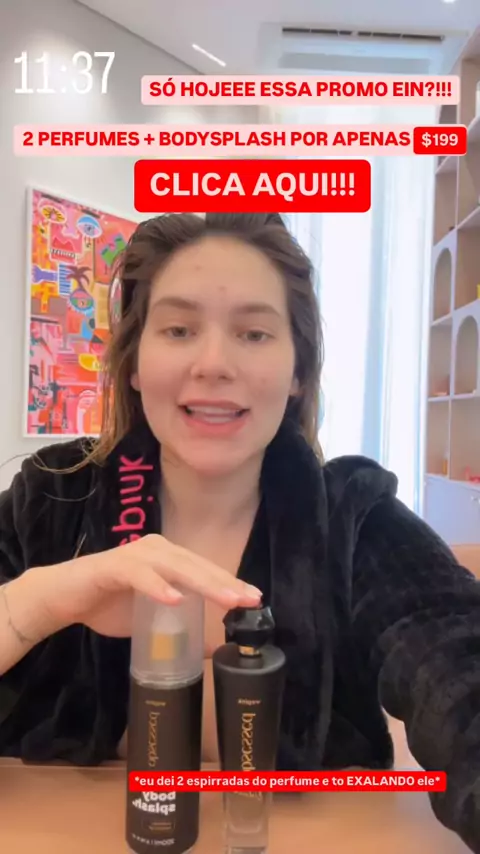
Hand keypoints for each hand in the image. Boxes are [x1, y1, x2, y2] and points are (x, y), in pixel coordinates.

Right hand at [35, 534, 261, 636]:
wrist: (64, 598)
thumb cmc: (109, 605)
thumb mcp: (152, 621)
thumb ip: (180, 628)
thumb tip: (214, 649)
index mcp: (168, 558)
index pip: (205, 570)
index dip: (230, 583)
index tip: (254, 599)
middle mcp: (156, 550)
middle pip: (197, 566)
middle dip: (225, 582)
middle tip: (248, 599)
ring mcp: (135, 555)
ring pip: (175, 566)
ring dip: (202, 582)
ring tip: (225, 598)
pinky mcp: (113, 566)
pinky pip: (139, 575)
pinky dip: (157, 586)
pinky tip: (173, 598)